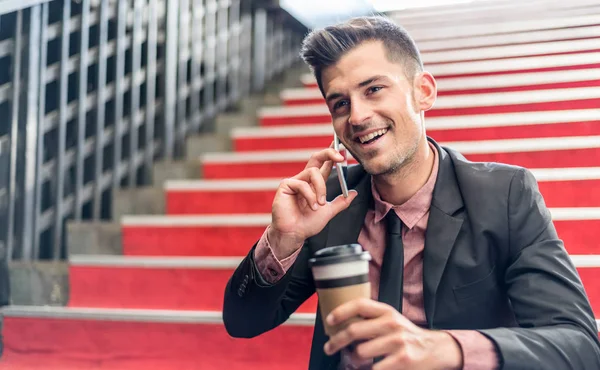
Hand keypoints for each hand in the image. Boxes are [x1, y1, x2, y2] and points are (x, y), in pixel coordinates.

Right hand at [268, 147, 357, 259]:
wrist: (294, 234)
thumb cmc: (307, 224)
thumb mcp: (329, 212)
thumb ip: (341, 202)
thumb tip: (354, 193)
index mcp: (314, 183)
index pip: (325, 164)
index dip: (333, 154)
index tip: (344, 148)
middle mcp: (304, 179)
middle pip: (316, 157)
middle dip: (329, 153)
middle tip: (340, 157)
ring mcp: (295, 181)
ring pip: (313, 172)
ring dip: (320, 189)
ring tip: (320, 204)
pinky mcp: (286, 186)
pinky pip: (302, 184)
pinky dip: (310, 196)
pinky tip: (312, 207)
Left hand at [324, 298, 462, 369]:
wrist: (435, 349)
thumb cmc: (408, 336)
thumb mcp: (392, 320)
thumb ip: (373, 319)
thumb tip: (343, 325)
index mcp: (387, 311)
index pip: (360, 304)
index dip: (341, 311)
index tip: (329, 320)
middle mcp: (391, 324)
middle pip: (353, 330)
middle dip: (336, 341)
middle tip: (330, 348)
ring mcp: (397, 343)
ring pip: (360, 353)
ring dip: (352, 361)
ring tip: (353, 362)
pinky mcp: (401, 361)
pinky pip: (373, 369)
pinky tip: (365, 369)